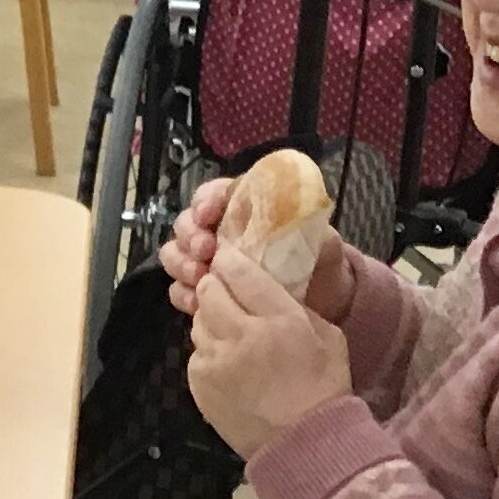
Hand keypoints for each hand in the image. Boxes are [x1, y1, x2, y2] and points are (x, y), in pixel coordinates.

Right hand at [161, 177, 353, 323]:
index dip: (205, 200)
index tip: (208, 214)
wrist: (320, 305)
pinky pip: (179, 289)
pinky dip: (183, 294)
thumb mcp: (323, 242)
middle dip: (190, 235)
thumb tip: (297, 216)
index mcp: (245, 210)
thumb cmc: (318, 265)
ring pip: (175, 253)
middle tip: (205, 250)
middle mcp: (220, 232)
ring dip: (181, 262)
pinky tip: (197, 303)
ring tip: (199, 276)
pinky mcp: (206, 292)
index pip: (213, 193)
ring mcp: (208, 262)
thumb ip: (310, 228)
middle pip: (186, 223)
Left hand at [187, 249, 352, 460]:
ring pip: (199, 320)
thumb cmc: (323, 388)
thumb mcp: (328, 336)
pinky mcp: (200, 383)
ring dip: (212, 319)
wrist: (304, 445)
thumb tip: (271, 284)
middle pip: (209, 290)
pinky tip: (229, 363)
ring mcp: (215, 361)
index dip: (230, 260)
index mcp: (279, 319)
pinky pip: (196, 352)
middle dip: (216, 286)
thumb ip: (296, 305)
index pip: (238, 270)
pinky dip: (209, 351)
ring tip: (231, 331)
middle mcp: (241, 335)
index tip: (230, 260)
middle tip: (227, 292)